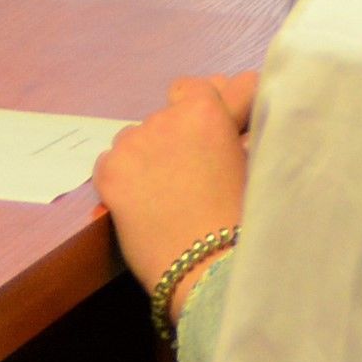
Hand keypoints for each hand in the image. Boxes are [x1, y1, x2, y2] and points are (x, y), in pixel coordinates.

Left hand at [96, 70, 256, 286]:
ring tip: (166, 196)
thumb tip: (238, 91)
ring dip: (149, 157)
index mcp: (206, 110)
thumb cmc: (243, 221)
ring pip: (136, 139)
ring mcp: (132, 142)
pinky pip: (111, 163)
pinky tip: (141, 205)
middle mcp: (165, 117)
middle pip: (166, 116)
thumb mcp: (253, 163)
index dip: (207, 111)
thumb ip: (240, 126)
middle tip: (191, 176)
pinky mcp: (109, 171)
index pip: (198, 88)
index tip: (212, 136)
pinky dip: (123, 179)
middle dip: (178, 138)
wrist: (209, 272)